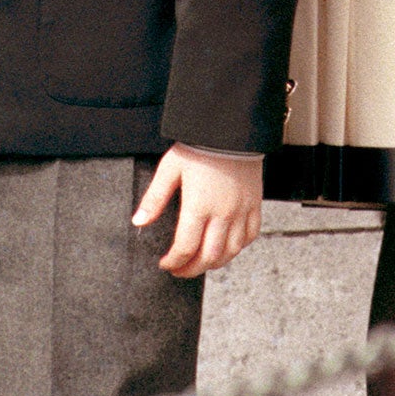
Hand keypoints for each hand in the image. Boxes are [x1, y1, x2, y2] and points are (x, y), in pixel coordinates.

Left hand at [132, 145, 263, 276]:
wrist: (232, 125)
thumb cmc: (201, 144)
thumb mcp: (170, 167)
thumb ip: (155, 197)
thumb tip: (138, 222)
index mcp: (199, 206)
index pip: (185, 248)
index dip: (173, 262)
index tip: (165, 263)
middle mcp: (222, 212)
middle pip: (208, 256)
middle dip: (191, 269)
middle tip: (180, 270)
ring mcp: (241, 209)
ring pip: (231, 252)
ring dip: (215, 264)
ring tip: (201, 262)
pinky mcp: (255, 202)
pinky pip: (251, 235)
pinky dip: (239, 247)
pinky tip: (228, 246)